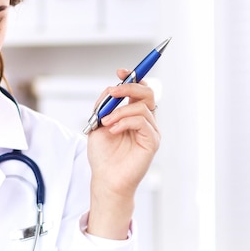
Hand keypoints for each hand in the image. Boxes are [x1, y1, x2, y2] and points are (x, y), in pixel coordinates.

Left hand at [86, 69, 160, 238]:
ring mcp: (150, 131)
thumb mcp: (97, 125)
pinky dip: (124, 121)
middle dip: (129, 87)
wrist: (105, 178)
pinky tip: (112, 130)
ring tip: (106, 122)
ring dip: (120, 110)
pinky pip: (141, 121)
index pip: (140, 90)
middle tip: (113, 92)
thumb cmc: (102, 156)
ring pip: (142, 106)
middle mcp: (145, 121)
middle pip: (147, 92)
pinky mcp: (152, 141)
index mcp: (133, 115)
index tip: (120, 71)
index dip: (133, 77)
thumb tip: (111, 89)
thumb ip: (104, 107)